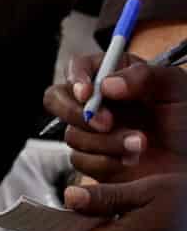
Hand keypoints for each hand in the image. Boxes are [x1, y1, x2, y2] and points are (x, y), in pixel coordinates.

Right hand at [45, 52, 186, 184]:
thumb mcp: (174, 89)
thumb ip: (142, 76)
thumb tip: (105, 85)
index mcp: (112, 76)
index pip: (77, 68)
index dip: (76, 79)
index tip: (87, 94)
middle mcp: (97, 102)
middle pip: (57, 99)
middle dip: (76, 112)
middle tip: (105, 124)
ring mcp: (93, 132)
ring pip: (72, 133)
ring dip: (105, 142)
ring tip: (141, 145)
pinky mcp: (95, 159)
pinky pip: (81, 160)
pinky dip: (106, 162)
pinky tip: (132, 161)